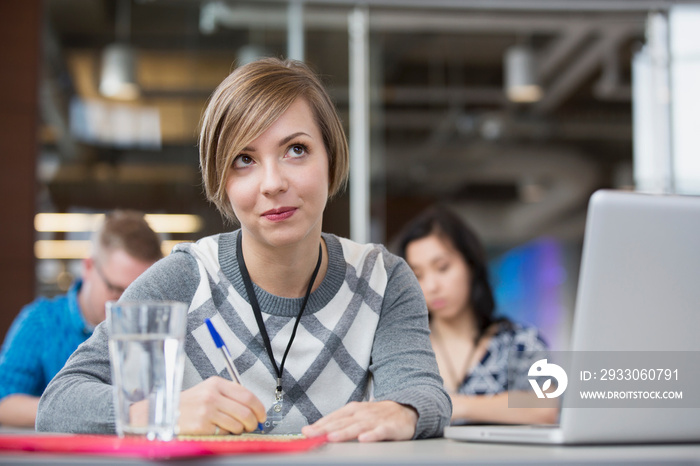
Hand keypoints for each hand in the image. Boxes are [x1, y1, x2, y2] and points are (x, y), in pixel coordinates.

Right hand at [129, 376, 265, 434]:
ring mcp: (207, 410)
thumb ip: (228, 396)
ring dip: (240, 430)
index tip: (262, 415)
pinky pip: (224, 433)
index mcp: (216, 384)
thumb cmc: (186, 405)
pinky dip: (225, 435)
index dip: (259, 407)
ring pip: (238, 424)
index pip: (247, 394)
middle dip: (254, 422)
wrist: (162, 414)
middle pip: (246, 411)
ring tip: (233, 429)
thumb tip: (252, 407)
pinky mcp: (202, 425)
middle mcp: (212, 395)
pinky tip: (218, 431)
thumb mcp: (207, 391)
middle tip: (253, 426)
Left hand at [301, 400, 417, 441]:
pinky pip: (380, 432)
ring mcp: (376, 420)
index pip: (333, 417)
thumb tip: (314, 429)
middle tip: (311, 435)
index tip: (306, 432)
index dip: (319, 424)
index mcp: (353, 409)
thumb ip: (338, 422)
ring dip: (344, 432)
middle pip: (342, 422)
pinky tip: (364, 439)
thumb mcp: (357, 415)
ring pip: (358, 427)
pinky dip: (372, 435)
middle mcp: (363, 413)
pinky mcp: (390, 427)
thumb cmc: (377, 415)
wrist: (407, 409)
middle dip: (325, 428)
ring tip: (332, 437)